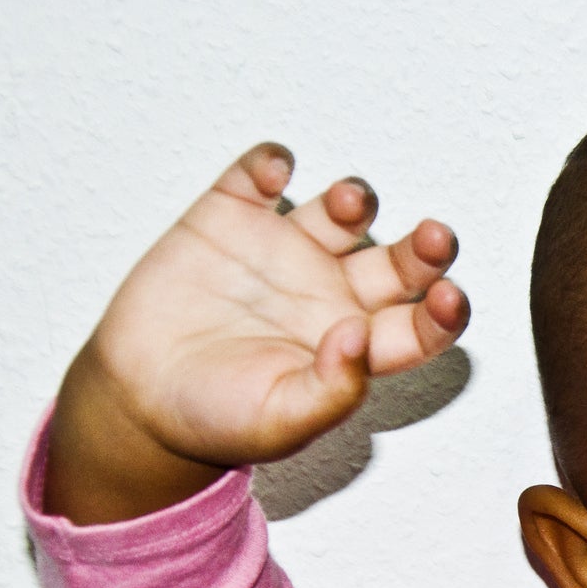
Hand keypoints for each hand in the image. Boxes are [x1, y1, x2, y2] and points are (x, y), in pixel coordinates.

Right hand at [43, 143, 468, 522]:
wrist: (138, 397)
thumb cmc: (217, 419)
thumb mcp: (280, 423)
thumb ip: (331, 391)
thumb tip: (358, 339)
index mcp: (357, 343)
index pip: (420, 324)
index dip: (443, 312)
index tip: (448, 298)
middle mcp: (334, 292)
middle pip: (400, 262)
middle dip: (424, 248)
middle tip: (434, 238)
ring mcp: (286, 251)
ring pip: (341, 212)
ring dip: (354, 200)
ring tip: (349, 204)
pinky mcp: (231, 220)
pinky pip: (257, 178)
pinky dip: (268, 164)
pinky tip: (273, 169)